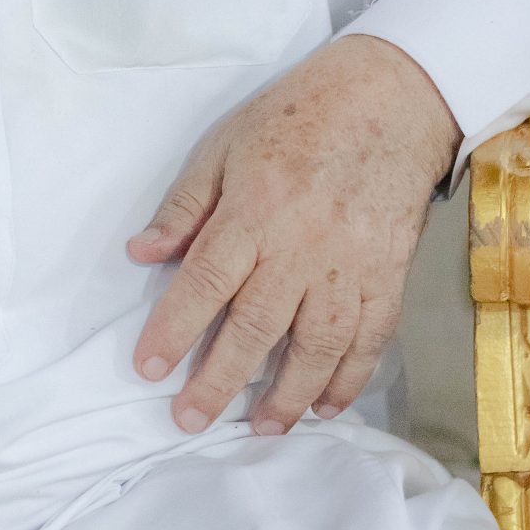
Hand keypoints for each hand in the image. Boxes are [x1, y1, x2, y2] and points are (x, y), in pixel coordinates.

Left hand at [127, 34, 459, 437]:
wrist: (389, 100)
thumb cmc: (297, 118)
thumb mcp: (225, 145)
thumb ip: (185, 205)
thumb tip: (140, 253)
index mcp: (254, 213)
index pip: (204, 283)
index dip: (174, 331)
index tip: (148, 369)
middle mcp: (302, 248)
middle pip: (255, 328)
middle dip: (220, 382)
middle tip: (190, 421)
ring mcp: (351, 266)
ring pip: (317, 346)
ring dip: (288, 395)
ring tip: (261, 429)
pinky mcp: (390, 274)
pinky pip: (371, 338)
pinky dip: (350, 377)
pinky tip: (327, 405)